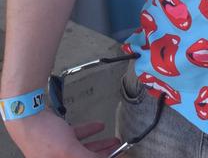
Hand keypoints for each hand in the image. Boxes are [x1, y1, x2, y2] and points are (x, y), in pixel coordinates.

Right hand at [5, 109, 120, 156]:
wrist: (27, 116)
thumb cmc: (43, 137)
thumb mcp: (69, 151)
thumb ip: (86, 157)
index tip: (115, 156)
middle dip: (102, 154)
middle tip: (117, 149)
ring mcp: (56, 151)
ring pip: (82, 149)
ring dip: (99, 144)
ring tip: (114, 140)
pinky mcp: (57, 138)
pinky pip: (76, 137)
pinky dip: (88, 132)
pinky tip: (99, 126)